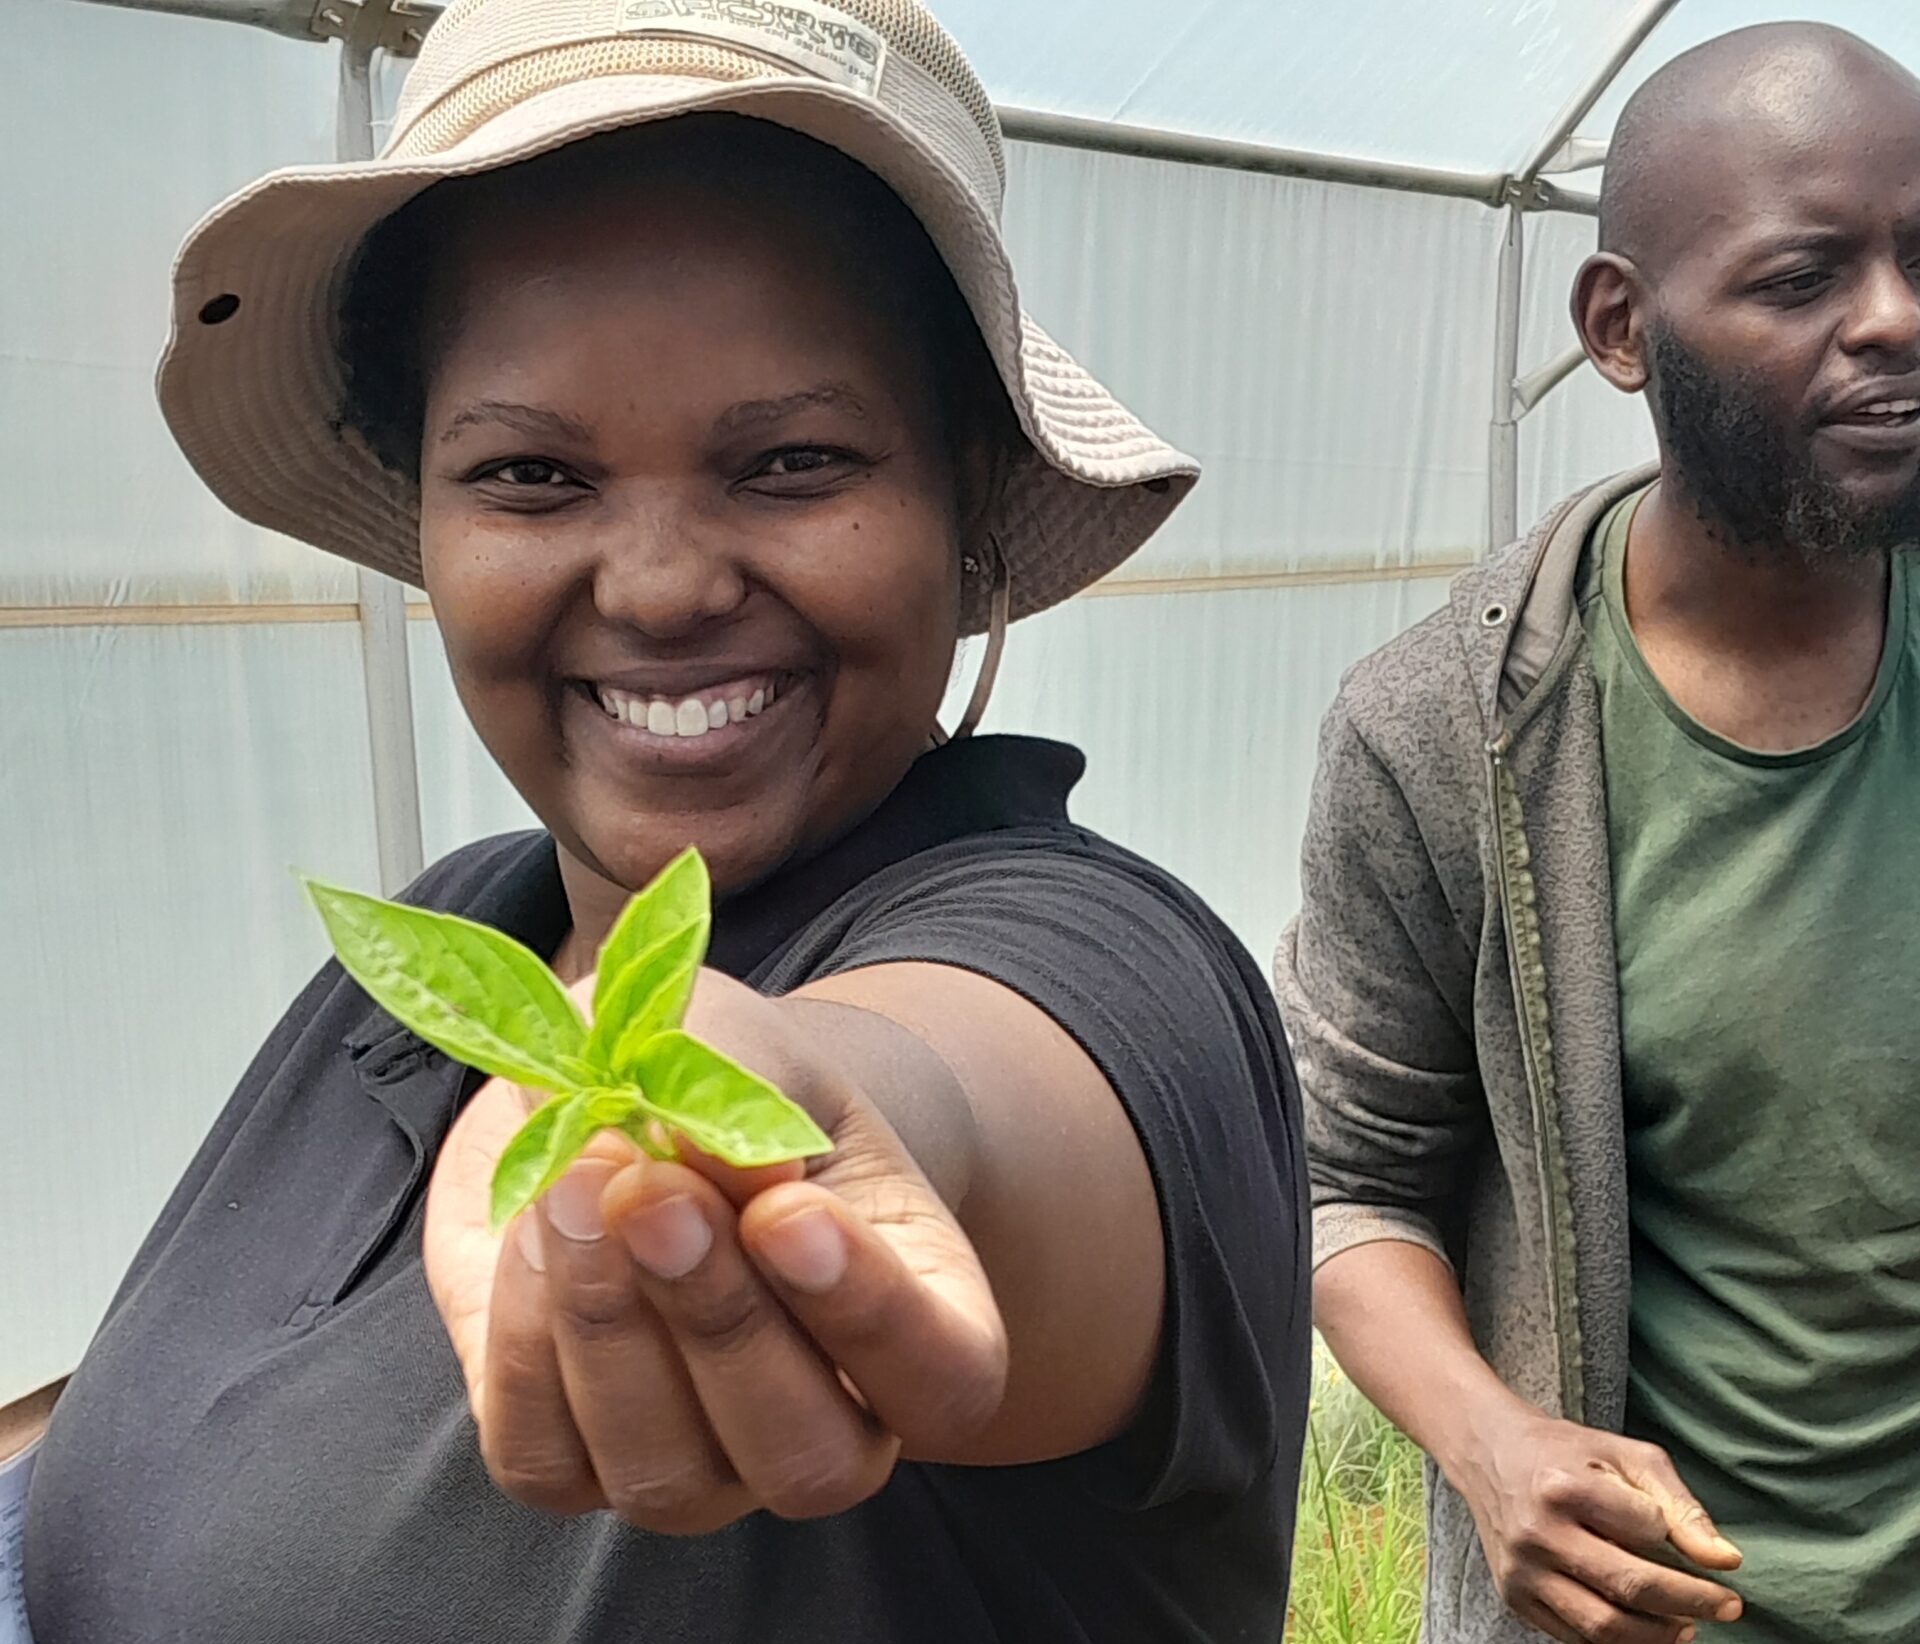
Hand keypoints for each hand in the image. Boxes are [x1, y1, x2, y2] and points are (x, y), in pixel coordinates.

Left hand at [424, 968, 1007, 1533]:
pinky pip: (542, 1456)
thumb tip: (714, 1159)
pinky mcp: (570, 1468)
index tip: (787, 1210)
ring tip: (570, 1180)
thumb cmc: (725, 1071)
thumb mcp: (744, 1047)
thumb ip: (735, 1096)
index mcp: (926, 1323)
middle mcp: (828, 1427)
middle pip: (807, 1457)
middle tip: (652, 1190)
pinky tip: (529, 1227)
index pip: (944, 1379)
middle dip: (719, 1319)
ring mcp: (701, 1469)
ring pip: (666, 1473)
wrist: (617, 1094)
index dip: (872, 1314)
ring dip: (606, 1324)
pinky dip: (523, 1343)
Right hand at [1454, 1408, 1743, 1643]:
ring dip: (1659, 1635)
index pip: (1645, 1528)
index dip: (1675, 1536)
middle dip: (1690, 1603)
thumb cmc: (1566, 1453)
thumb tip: (1726, 1561)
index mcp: (1562, 1486)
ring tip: (1687, 1623)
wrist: (1488, 1454)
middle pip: (1629, 1587)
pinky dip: (1619, 1640)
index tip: (1693, 1544)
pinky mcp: (1514, 1596)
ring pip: (1604, 1627)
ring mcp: (1521, 1570)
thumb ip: (1679, 1505)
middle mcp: (1536, 1532)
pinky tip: (1644, 1626)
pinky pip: (1576, 1637)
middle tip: (1727, 1606)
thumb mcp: (1624, 1455)